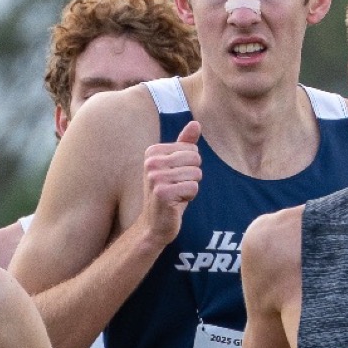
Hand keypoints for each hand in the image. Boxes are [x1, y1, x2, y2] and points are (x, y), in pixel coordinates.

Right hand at [140, 120, 201, 245]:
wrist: (155, 223)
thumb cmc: (168, 193)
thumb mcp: (176, 166)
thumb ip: (185, 144)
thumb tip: (196, 123)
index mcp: (153, 151)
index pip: (192, 149)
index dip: (190, 166)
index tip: (175, 177)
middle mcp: (151, 162)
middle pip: (195, 159)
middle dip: (192, 176)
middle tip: (177, 187)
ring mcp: (155, 177)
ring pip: (196, 174)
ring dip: (190, 188)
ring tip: (176, 195)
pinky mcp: (162, 193)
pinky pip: (193, 188)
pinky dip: (189, 198)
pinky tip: (176, 203)